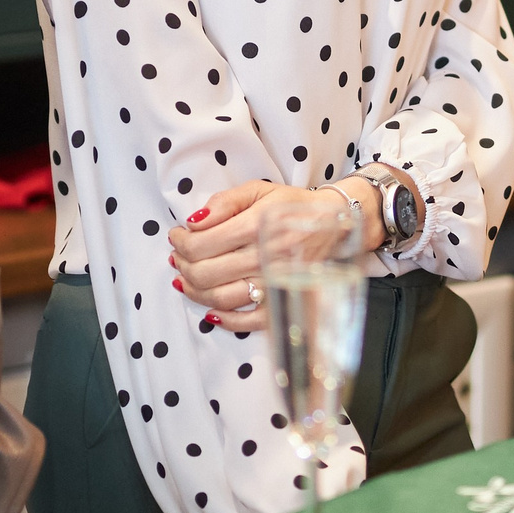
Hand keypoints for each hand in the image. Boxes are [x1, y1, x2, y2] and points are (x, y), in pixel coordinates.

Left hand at [168, 179, 378, 333]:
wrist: (336, 224)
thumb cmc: (293, 206)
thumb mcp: (259, 190)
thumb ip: (225, 202)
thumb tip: (194, 221)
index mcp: (257, 227)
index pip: (201, 244)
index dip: (180, 242)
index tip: (177, 235)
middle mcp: (264, 258)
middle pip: (205, 273)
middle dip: (183, 265)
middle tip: (179, 256)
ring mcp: (274, 284)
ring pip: (220, 299)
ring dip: (195, 291)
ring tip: (187, 278)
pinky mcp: (283, 302)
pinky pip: (247, 322)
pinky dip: (224, 320)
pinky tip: (211, 310)